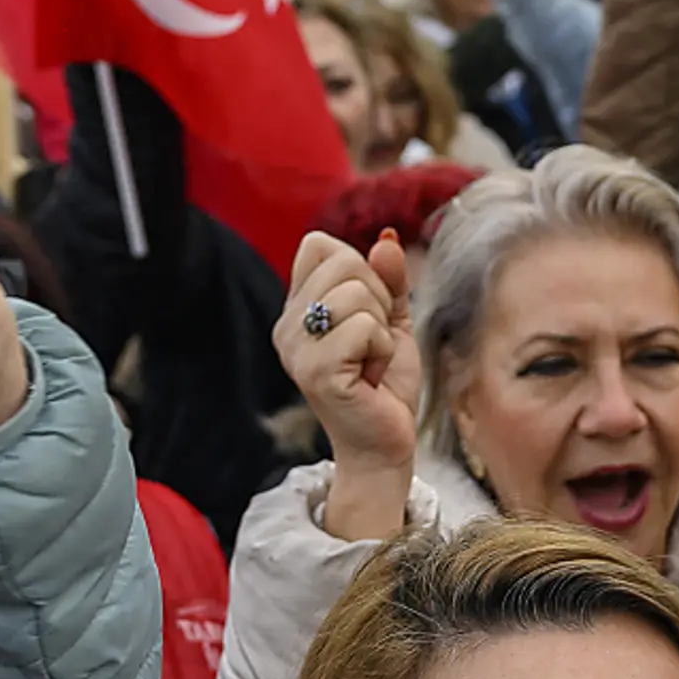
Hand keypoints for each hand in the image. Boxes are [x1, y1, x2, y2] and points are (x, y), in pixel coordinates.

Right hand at [276, 230, 421, 537]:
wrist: (385, 440)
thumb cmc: (384, 380)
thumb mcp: (392, 317)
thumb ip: (389, 277)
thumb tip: (386, 239)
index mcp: (296, 308)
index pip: (319, 245)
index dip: (359, 267)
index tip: (366, 311)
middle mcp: (287, 326)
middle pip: (344, 262)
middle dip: (378, 297)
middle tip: (372, 341)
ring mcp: (297, 350)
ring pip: (357, 293)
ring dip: (381, 327)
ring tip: (370, 360)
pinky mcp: (316, 371)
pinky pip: (364, 328)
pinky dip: (383, 349)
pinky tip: (371, 375)